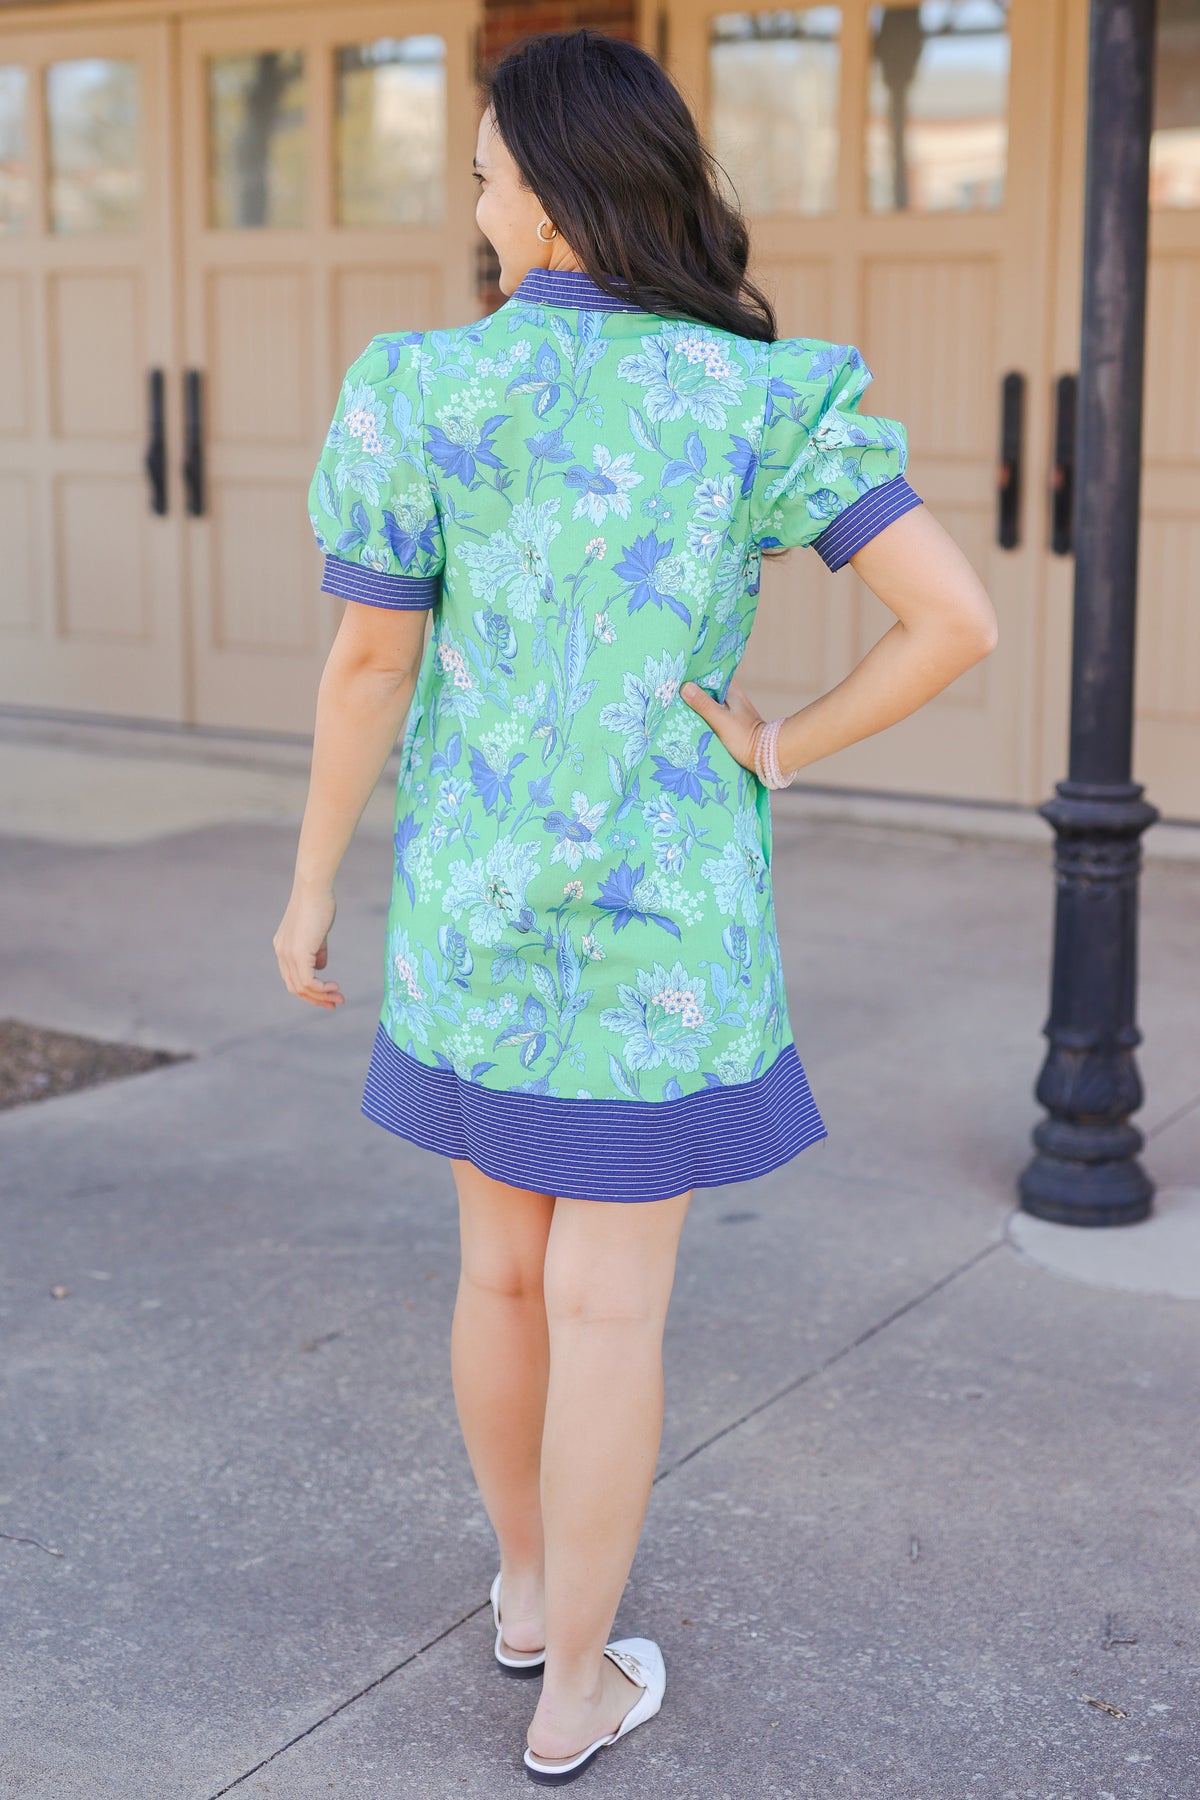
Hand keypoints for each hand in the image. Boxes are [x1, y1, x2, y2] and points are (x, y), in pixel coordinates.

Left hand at [273, 887, 342, 1008]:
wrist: (314, 888)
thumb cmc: (319, 903)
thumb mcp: (317, 931)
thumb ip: (317, 950)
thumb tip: (321, 967)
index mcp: (283, 947)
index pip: (293, 977)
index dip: (310, 990)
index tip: (329, 994)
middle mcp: (281, 953)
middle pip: (295, 987)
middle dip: (316, 998)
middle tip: (335, 1003)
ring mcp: (288, 954)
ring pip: (301, 987)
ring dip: (321, 996)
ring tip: (338, 997)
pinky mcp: (298, 953)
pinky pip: (307, 981)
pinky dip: (321, 989)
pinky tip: (334, 986)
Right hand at [679, 673, 768, 776]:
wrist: (763, 757)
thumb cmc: (744, 737)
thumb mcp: (721, 720)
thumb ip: (703, 704)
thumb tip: (684, 687)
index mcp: (731, 689)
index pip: (710, 674)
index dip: (694, 673)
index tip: (677, 674)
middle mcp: (731, 696)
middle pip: (707, 687)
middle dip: (691, 688)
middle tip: (671, 689)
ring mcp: (729, 709)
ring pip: (707, 700)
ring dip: (694, 702)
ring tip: (674, 702)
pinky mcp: (728, 722)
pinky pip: (710, 713)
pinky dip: (700, 714)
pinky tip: (687, 717)